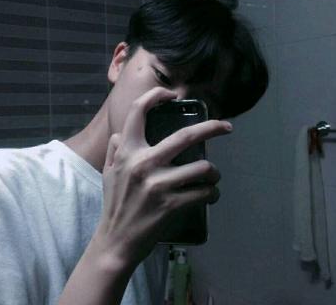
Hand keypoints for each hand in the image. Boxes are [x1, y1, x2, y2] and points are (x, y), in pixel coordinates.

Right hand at [95, 87, 232, 267]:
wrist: (116, 240)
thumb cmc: (114, 203)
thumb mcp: (109, 172)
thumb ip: (115, 150)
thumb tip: (121, 133)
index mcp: (127, 151)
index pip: (138, 112)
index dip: (155, 96)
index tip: (171, 95)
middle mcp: (143, 163)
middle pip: (185, 136)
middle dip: (212, 127)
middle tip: (227, 127)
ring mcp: (158, 185)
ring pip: (203, 168)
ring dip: (214, 172)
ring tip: (213, 177)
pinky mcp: (171, 205)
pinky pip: (204, 193)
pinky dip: (212, 193)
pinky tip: (210, 195)